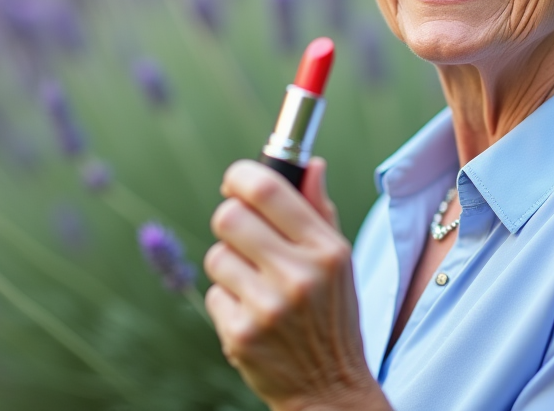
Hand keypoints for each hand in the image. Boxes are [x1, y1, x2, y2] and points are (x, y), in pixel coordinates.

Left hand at [205, 158, 388, 410]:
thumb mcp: (340, 263)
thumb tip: (311, 164)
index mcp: (325, 250)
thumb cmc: (333, 317)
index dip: (240, 176)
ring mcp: (267, 308)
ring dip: (228, 266)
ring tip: (254, 284)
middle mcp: (298, 275)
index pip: (267, 189)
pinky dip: (227, 301)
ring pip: (216, 257)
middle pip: (229, 218)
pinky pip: (213, 295)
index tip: (236, 183)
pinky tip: (251, 314)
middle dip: (230, 222)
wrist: (330, 390)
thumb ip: (320, 211)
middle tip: (242, 236)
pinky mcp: (241, 335)